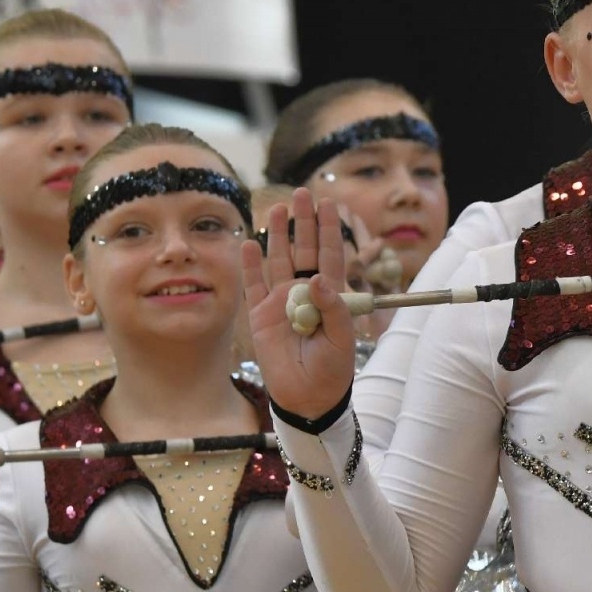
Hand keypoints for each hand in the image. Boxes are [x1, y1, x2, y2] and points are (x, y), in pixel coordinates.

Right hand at [242, 188, 355, 420]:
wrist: (307, 397)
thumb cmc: (332, 368)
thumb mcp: (341, 337)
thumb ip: (334, 307)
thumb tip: (320, 278)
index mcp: (330, 295)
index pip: (331, 255)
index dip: (330, 230)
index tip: (330, 204)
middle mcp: (305, 292)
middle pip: (304, 250)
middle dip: (304, 222)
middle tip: (303, 194)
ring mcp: (281, 301)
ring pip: (280, 260)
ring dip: (280, 235)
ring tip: (279, 207)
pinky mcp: (260, 315)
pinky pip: (253, 285)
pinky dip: (251, 265)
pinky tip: (250, 242)